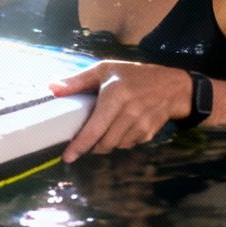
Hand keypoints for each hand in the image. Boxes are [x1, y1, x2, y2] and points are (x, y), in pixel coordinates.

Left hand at [48, 61, 193, 161]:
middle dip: (92, 146)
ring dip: (105, 144)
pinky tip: (120, 128)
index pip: (94, 128)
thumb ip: (78, 81)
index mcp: (116, 96)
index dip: (80, 145)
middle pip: (104, 143)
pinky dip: (120, 141)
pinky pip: (128, 145)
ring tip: (104, 129)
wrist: (173, 87)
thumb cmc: (134, 76)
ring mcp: (141, 125)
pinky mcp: (149, 134)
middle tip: (85, 139)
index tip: (67, 157)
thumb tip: (52, 89)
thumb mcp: (106, 69)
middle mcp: (129, 113)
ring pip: (115, 146)